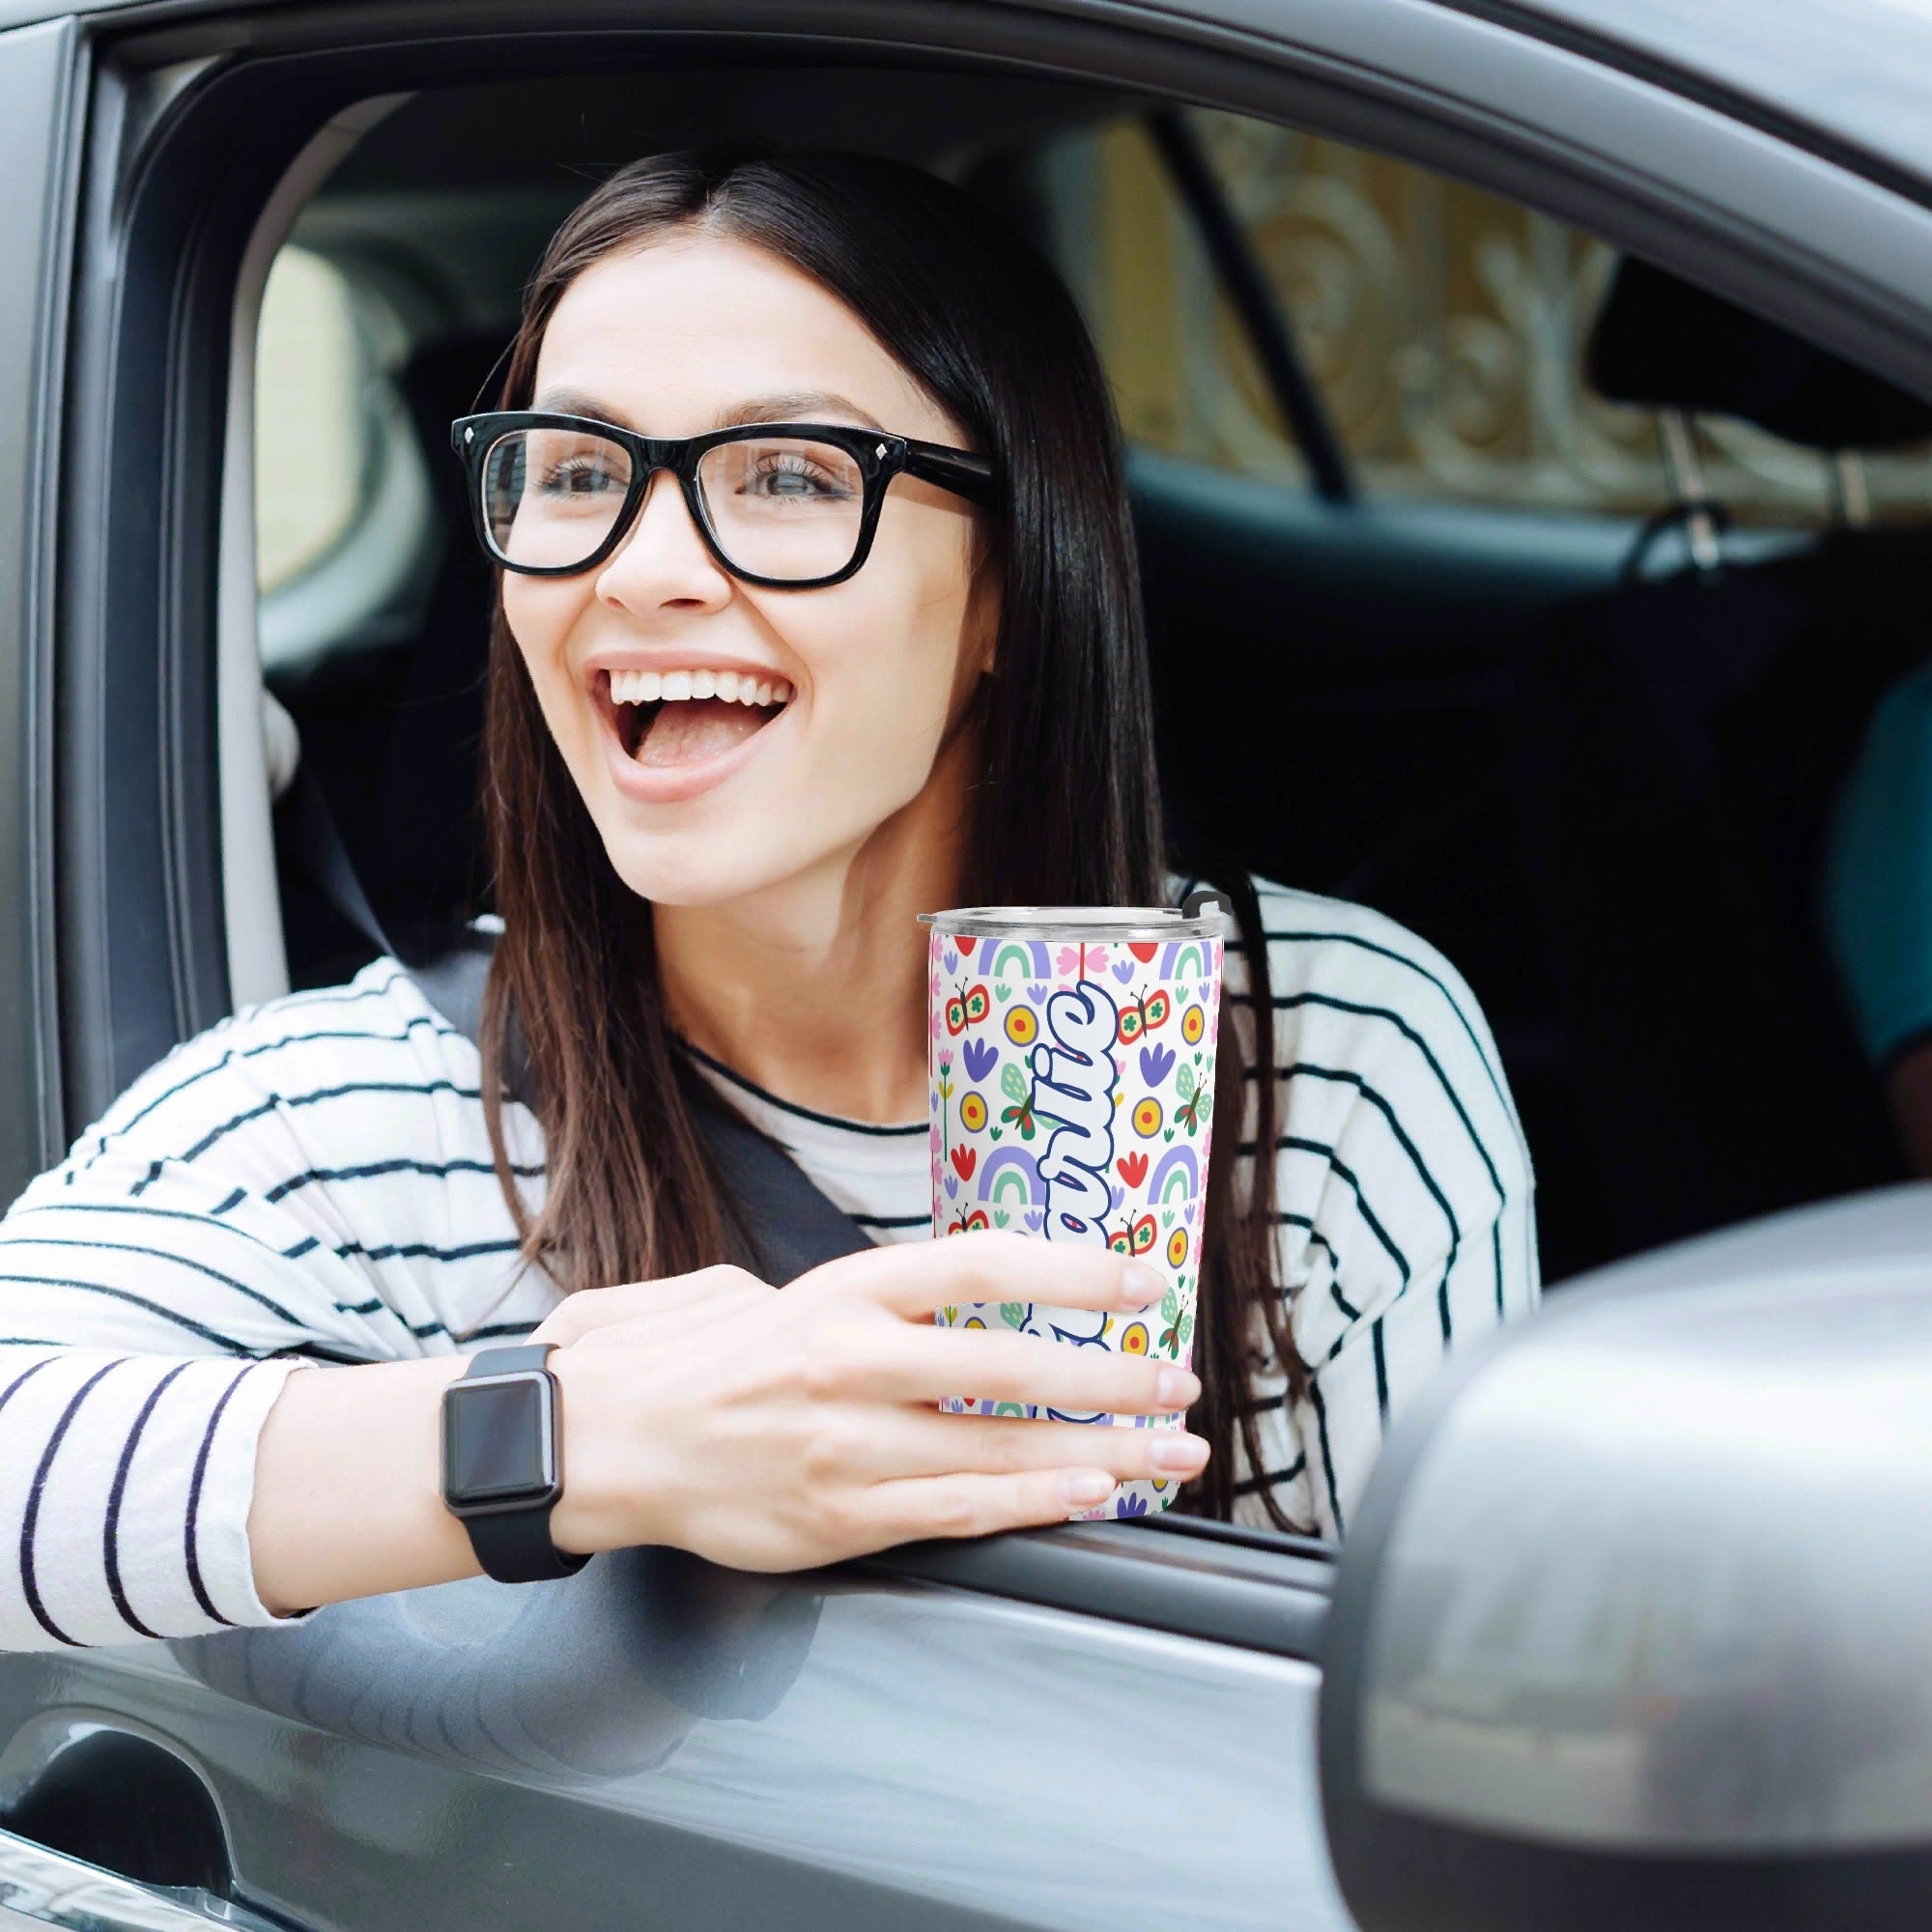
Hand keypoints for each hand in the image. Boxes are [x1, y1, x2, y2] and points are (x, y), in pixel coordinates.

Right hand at [540, 1232, 1206, 1570]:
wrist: (597, 1443)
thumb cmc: (682, 1359)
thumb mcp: (759, 1289)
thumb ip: (850, 1300)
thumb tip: (927, 1307)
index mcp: (840, 1293)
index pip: (983, 1268)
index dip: (1073, 1271)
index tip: (1143, 1281)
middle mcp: (853, 1363)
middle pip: (1014, 1366)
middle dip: (1115, 1377)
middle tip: (1181, 1382)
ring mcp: (848, 1448)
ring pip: (1001, 1450)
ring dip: (1103, 1451)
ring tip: (1172, 1453)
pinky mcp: (838, 1518)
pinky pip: (956, 1510)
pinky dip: (1032, 1503)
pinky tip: (1090, 1494)